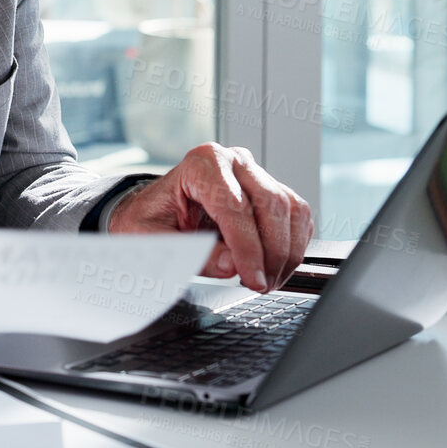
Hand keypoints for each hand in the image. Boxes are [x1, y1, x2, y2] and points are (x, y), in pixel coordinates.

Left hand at [106, 144, 312, 293]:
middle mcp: (233, 161)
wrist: (154, 210)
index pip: (235, 206)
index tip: (251, 279)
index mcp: (202, 164)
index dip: (248, 248)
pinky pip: (297, 216)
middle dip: (272, 253)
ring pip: (291, 210)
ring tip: (267, 281)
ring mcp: (255, 173)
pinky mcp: (271, 190)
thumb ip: (189, 252)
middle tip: (260, 285)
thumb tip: (232, 265)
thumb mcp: (153, 240)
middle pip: (271, 205)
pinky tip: (274, 267)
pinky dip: (294, 245)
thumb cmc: (149, 220)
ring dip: (287, 252)